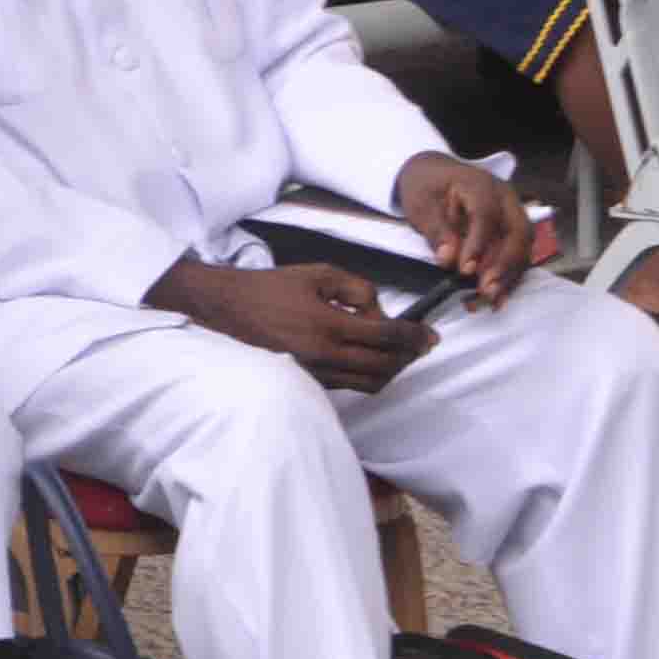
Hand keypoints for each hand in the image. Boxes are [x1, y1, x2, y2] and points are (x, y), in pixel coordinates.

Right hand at [151, 258, 433, 391]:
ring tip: (397, 353)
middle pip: (384, 366)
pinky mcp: (308, 381)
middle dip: (408, 356)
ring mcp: (315, 373)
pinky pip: (349, 385)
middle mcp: (324, 355)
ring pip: (370, 383)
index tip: (430, 335)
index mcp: (328, 324)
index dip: (415, 336)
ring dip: (391, 370)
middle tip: (420, 344)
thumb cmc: (272, 286)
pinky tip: (368, 358)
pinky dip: (367, 375)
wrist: (228, 309)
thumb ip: (357, 288)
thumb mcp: (318, 273)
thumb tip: (379, 312)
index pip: (386, 336)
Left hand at [394, 153, 529, 300]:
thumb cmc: (427, 186)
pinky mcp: (513, 229)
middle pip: (517, 231)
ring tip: (490, 300)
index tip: (465, 270)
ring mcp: (513, 213)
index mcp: (480, 184)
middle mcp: (504, 197)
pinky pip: (519, 254)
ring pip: (523, 246)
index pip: (486, 215)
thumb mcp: (421, 204)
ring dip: (509, 275)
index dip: (478, 244)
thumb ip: (436, 230)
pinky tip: (497, 297)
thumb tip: (448, 259)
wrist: (434, 174)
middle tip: (485, 290)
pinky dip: (510, 277)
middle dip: (504, 264)